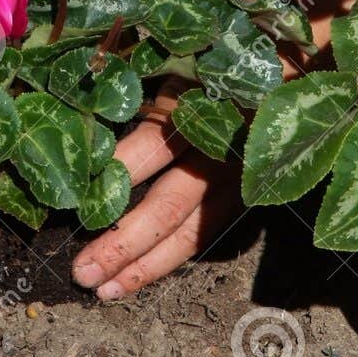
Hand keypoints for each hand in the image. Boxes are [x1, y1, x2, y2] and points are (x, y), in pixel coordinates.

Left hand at [71, 80, 241, 298]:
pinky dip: (168, 259)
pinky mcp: (242, 196)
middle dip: (122, 242)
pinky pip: (202, 234)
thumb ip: (139, 92)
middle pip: (168, 205)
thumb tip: (79, 119)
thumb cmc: (216, 66)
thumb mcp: (178, 67)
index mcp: (196, 112)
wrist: (284, 76)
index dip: (114, 173)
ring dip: (145, 266)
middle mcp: (216, 153)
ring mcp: (233, 179)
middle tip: (82, 271)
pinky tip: (136, 277)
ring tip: (106, 290)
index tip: (73, 196)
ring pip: (189, 233)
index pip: (149, 148)